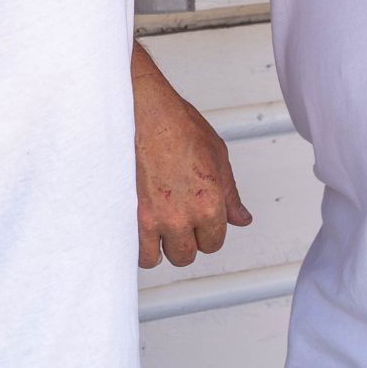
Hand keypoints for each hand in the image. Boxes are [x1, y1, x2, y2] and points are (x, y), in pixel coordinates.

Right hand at [133, 48, 250, 267]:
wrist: (140, 109)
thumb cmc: (175, 124)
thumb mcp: (217, 155)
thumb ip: (230, 194)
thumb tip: (240, 217)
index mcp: (209, 204)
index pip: (213, 243)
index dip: (205, 232)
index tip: (196, 222)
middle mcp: (181, 216)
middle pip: (185, 255)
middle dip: (182, 240)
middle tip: (174, 221)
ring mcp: (152, 217)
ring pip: (156, 258)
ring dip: (156, 246)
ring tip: (153, 229)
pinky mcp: (126, 213)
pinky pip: (131, 249)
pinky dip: (133, 243)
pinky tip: (135, 229)